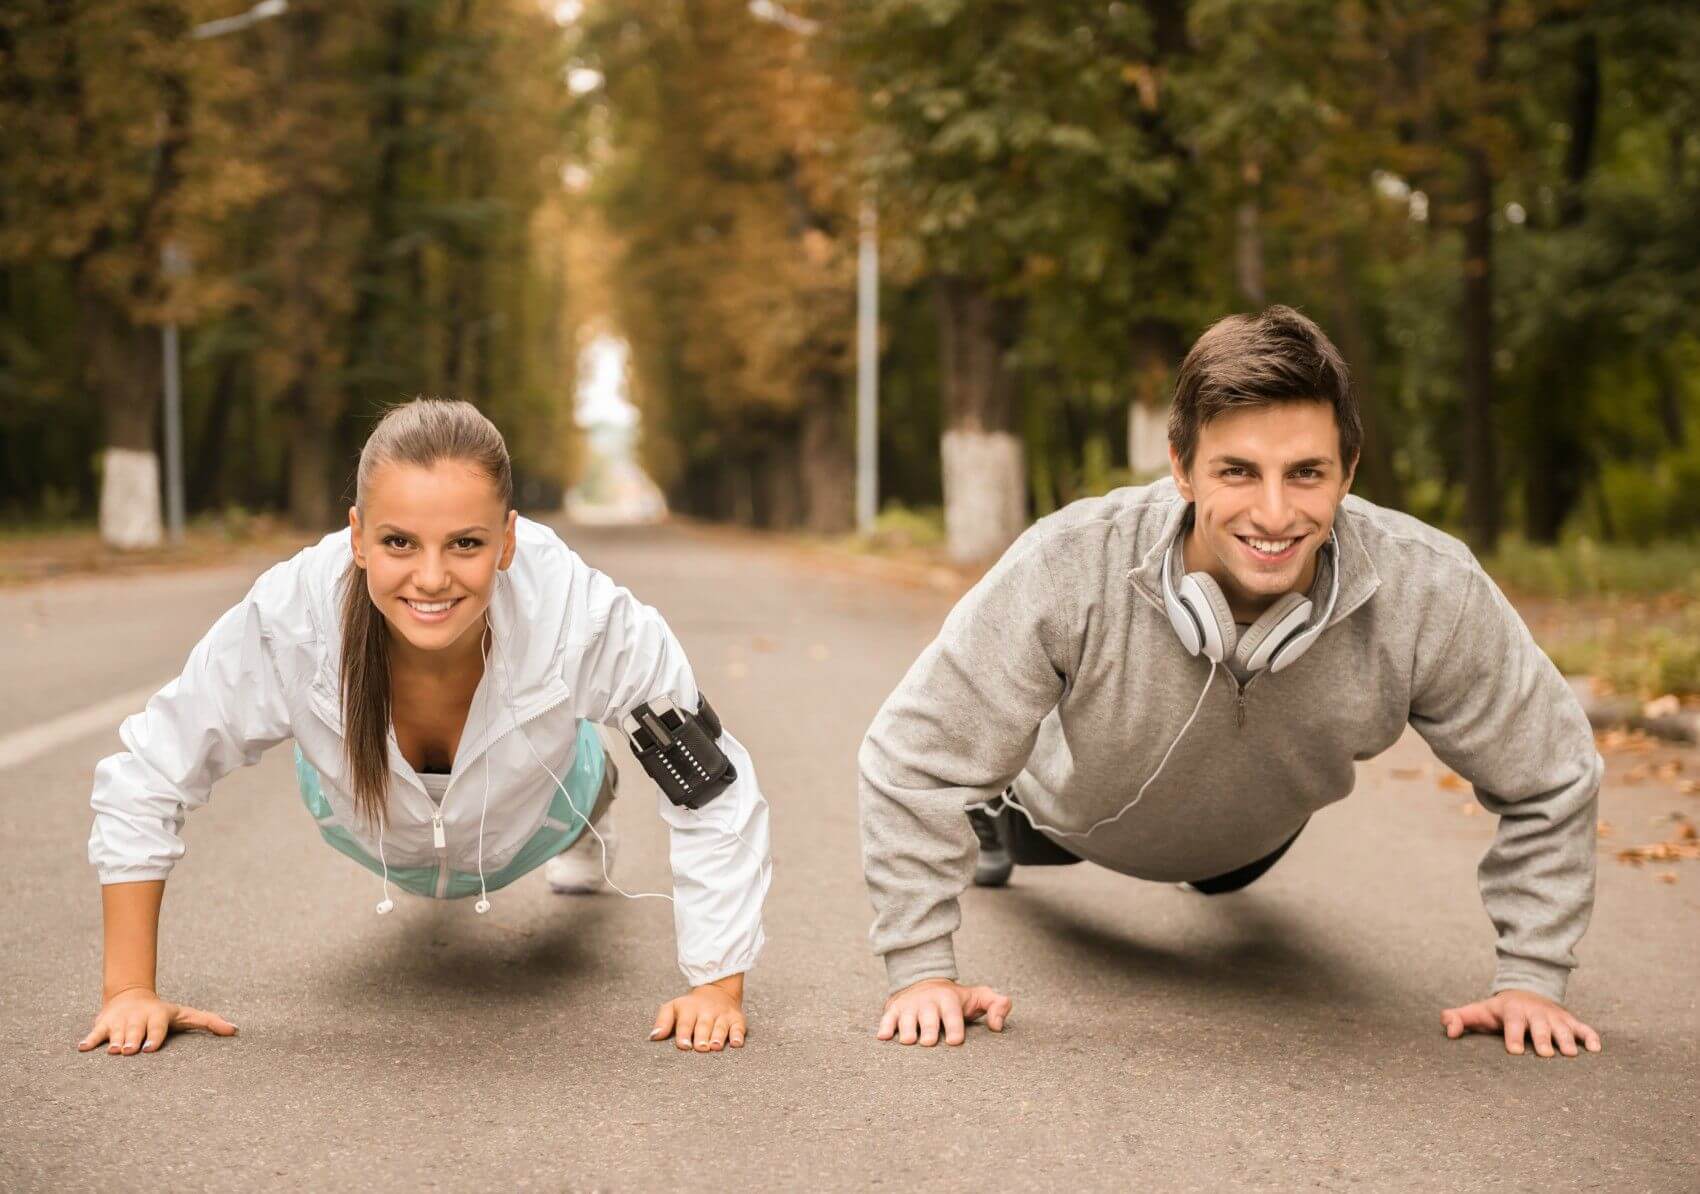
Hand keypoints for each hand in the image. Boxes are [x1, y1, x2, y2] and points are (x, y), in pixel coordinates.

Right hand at [78, 986, 236, 1055]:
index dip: (154, 1037)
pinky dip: (90, 1040)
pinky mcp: (103, 1025)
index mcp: (158, 1016)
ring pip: (115, 1034)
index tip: (151, 1049)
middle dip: (132, 1041)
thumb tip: (236, 1030)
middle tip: (129, 1051)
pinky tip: (83, 1048)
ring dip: (113, 1042)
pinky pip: (95, 1033)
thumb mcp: (185, 1015)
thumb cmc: (163, 1013)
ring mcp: (120, 1022)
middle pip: (135, 1032)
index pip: (157, 1027)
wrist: (131, 995)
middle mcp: (138, 1017)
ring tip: (113, 1051)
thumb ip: (209, 1022)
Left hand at [651, 974, 745, 1051]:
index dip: (684, 1034)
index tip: (683, 1045)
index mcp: (689, 1009)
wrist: (718, 990)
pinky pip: (739, 1027)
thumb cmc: (691, 1006)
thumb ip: (663, 1021)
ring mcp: (722, 1015)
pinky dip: (738, 1035)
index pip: (685, 1022)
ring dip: (718, 1036)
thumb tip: (653, 1037)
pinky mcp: (737, 1019)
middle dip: (702, 1037)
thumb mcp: (674, 1007)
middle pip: (704, 1025)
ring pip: (721, 1027)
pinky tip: (737, 1043)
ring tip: (715, 1046)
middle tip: (700, 1047)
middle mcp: (707, 1012)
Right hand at [877, 978, 1010, 1046]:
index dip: (954, 1027)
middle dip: (928, 1029)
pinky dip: (884, 1027)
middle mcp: (928, 1002)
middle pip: (927, 1018)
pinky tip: (883, 1037)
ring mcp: (909, 1006)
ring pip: (906, 1019)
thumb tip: (997, 1026)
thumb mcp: (979, 997)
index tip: (955, 1041)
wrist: (924, 980)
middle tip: (928, 1042)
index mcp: (948, 1000)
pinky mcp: (893, 1009)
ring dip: (906, 1029)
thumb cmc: (956, 999)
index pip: (952, 1014)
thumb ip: (997, 1006)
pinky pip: (887, 1018)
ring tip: (908, 1042)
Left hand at [1440, 989, 1600, 1057]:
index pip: (1512, 1024)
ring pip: (1562, 1028)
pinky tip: (1596, 1049)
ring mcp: (1554, 1017)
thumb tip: (1448, 1031)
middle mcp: (1535, 1013)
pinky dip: (1591, 1037)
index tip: (1514, 1051)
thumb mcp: (1478, 1012)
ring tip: (1570, 1054)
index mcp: (1512, 1011)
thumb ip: (1458, 1019)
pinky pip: (1583, 1028)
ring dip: (1567, 1039)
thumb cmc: (1499, 1010)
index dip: (1512, 1036)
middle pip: (1539, 1026)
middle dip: (1542, 1038)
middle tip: (1546, 1054)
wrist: (1526, 991)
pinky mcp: (1570, 1021)